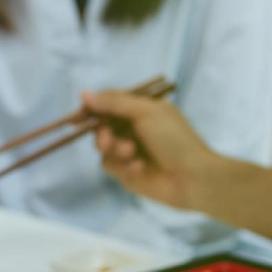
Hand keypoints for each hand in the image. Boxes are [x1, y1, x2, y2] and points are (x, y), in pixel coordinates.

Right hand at [81, 90, 219, 210]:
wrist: (192, 177)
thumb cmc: (174, 139)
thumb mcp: (145, 112)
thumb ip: (114, 102)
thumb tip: (84, 94)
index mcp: (140, 110)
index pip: (109, 103)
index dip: (92, 108)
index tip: (79, 117)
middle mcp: (133, 129)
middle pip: (101, 127)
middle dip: (102, 134)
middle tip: (108, 141)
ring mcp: (129, 152)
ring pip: (103, 148)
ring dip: (115, 150)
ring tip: (132, 154)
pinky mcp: (127, 173)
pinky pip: (110, 166)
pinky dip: (123, 166)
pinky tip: (140, 168)